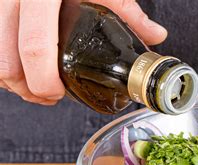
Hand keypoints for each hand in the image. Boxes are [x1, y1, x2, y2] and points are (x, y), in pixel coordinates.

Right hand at [0, 0, 166, 105]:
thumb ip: (126, 10)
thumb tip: (156, 35)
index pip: (36, 46)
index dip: (44, 79)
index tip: (55, 93)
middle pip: (5, 60)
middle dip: (25, 88)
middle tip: (46, 96)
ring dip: (10, 81)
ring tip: (34, 88)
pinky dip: (1, 65)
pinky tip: (19, 68)